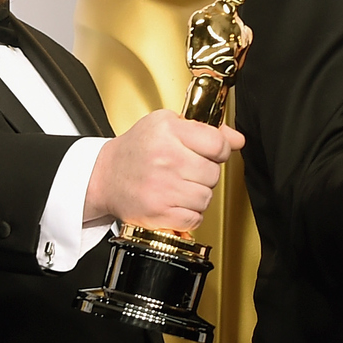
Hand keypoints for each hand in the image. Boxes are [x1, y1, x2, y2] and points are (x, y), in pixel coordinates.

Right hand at [86, 110, 242, 232]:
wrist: (104, 177)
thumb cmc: (135, 150)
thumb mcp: (166, 125)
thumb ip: (206, 129)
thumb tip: (237, 139)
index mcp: (168, 131)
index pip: (218, 144)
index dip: (219, 150)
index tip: (210, 152)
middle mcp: (165, 158)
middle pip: (213, 173)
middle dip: (205, 174)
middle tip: (186, 170)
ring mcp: (162, 187)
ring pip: (206, 197)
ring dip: (197, 195)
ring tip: (178, 186)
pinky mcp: (158, 213)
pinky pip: (195, 218)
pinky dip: (189, 214)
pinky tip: (175, 202)